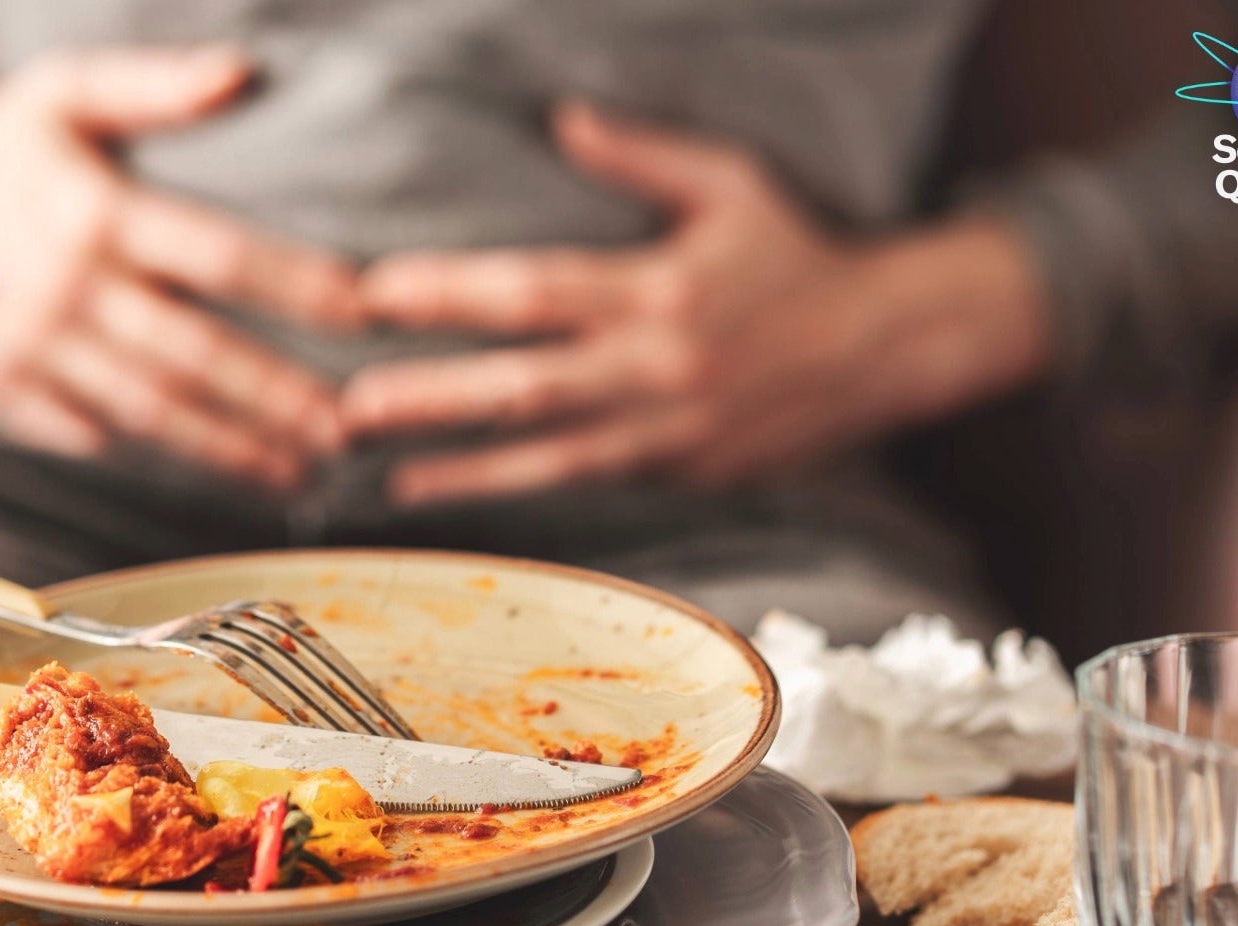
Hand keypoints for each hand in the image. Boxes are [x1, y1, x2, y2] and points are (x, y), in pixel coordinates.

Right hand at [0, 47, 358, 484]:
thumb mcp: (65, 90)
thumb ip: (156, 86)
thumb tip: (245, 73)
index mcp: (97, 212)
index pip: (219, 255)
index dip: (296, 285)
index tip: (363, 312)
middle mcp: (70, 287)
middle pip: (195, 354)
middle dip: (277, 399)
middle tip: (346, 433)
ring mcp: (33, 345)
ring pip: (149, 409)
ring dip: (227, 446)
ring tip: (294, 472)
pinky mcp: (0, 386)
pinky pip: (83, 431)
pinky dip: (143, 455)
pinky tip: (203, 476)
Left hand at [341, 102, 1049, 504]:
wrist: (889, 347)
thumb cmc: (798, 254)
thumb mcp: (731, 184)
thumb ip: (641, 156)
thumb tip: (560, 118)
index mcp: (661, 286)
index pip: (534, 289)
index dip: (449, 293)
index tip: (375, 294)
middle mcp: (658, 367)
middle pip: (524, 386)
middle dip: (432, 398)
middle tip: (348, 407)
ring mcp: (669, 432)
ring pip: (549, 458)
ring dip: (463, 470)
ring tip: (387, 477)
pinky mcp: (681, 472)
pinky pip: (589, 484)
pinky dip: (523, 492)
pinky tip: (466, 494)